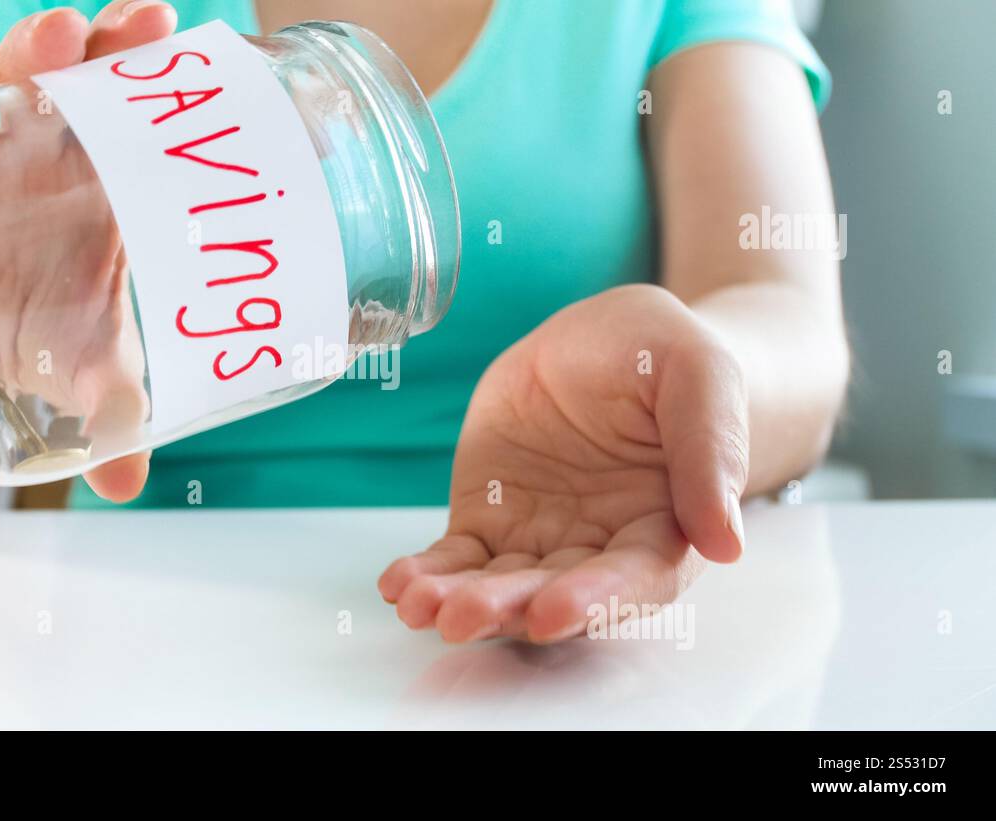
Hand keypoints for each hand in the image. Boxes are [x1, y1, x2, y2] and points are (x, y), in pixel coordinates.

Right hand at [0, 1, 178, 500]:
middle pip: (38, 89)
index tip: (155, 29)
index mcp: (91, 188)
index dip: (131, 66)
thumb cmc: (24, 342)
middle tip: (65, 37)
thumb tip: (129, 479)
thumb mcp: (71, 373)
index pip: (114, 111)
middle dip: (48, 55)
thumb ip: (107, 408)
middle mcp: (26, 165)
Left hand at [378, 284, 749, 642]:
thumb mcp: (698, 375)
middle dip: (509, 608)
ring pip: (500, 583)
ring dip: (460, 600)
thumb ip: (710, 451)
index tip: (553, 612)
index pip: (634, 577)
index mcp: (663, 523)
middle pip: (555, 591)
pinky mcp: (491, 520)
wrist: (605, 338)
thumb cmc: (663, 355)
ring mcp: (541, 537)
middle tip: (464, 616)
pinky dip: (429, 573)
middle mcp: (600, 546)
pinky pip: (458, 557)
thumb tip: (725, 542)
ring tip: (420, 605)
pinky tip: (400, 582)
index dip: (595, 600)